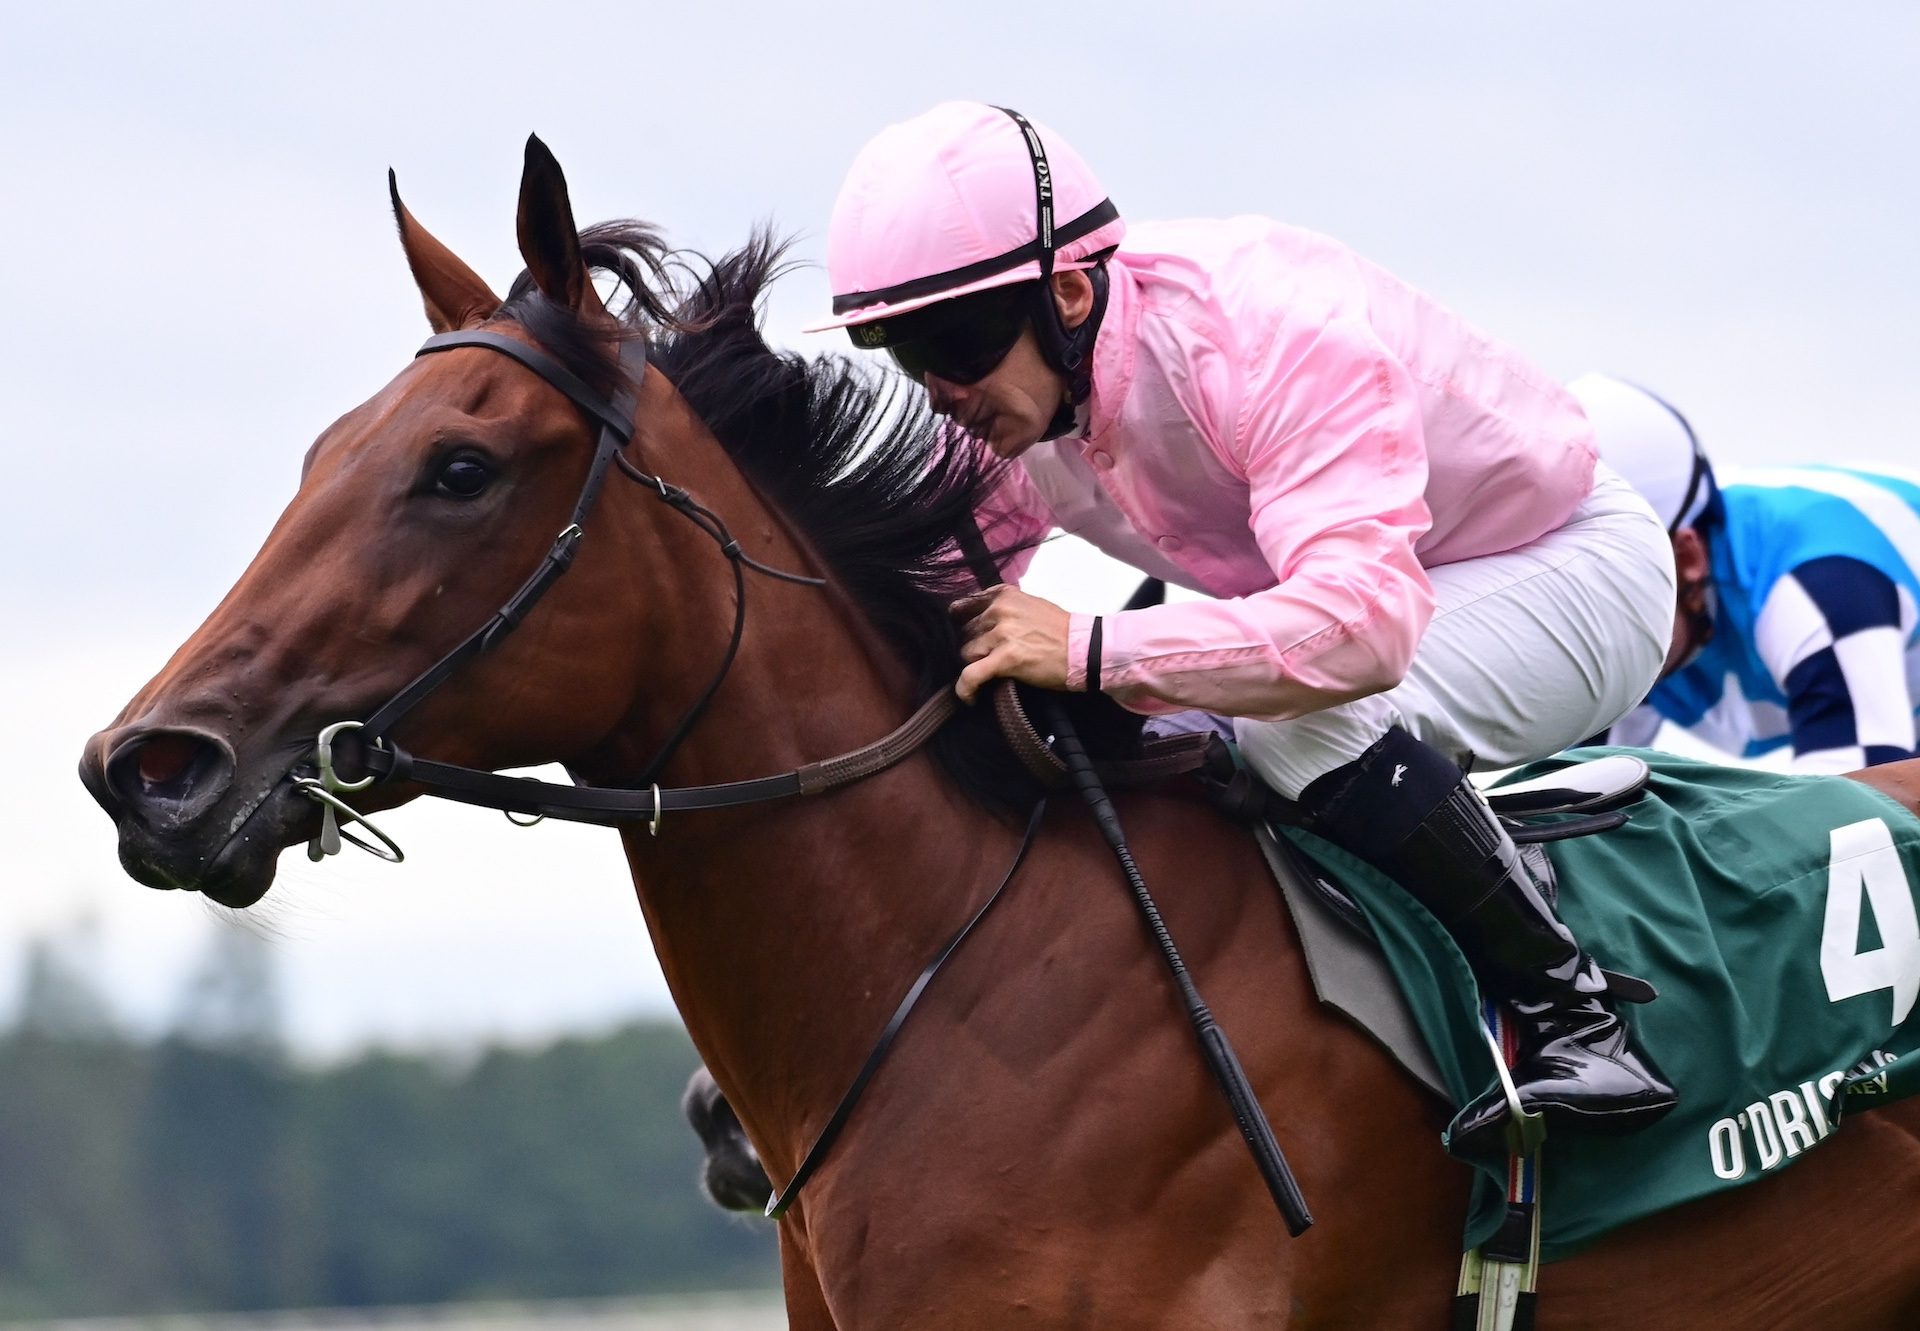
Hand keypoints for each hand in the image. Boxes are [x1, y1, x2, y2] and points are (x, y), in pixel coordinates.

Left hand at [950, 586, 1070, 703]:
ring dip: (974, 665)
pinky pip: (971, 675)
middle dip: (974, 646)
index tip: (968, 635)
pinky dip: (965, 689)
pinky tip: (970, 697)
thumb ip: (1007, 609)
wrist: (1086, 649)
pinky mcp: (1004, 659)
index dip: (963, 622)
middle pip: (967, 631)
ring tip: (986, 676)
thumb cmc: (1062, 631)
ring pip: (966, 652)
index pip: (968, 605)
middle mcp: (1000, 611)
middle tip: (987, 659)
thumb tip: (983, 620)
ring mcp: (1001, 634)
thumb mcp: (1032, 606)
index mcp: (1005, 596)